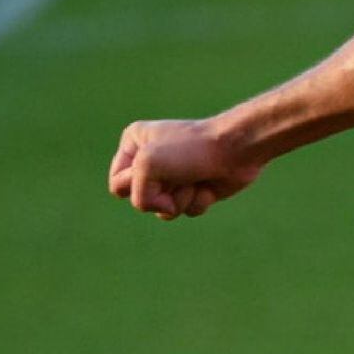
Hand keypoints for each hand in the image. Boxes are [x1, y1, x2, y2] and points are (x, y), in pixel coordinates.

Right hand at [107, 118, 261, 220]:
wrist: (235, 150)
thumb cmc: (191, 150)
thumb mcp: (147, 165)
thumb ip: (137, 194)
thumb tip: (166, 210)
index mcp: (134, 143)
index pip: (117, 184)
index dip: (134, 185)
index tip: (154, 169)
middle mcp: (151, 159)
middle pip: (141, 199)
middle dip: (161, 194)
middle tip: (178, 174)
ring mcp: (173, 175)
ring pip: (163, 210)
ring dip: (181, 200)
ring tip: (194, 180)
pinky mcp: (194, 188)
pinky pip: (185, 211)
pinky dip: (197, 202)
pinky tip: (209, 186)